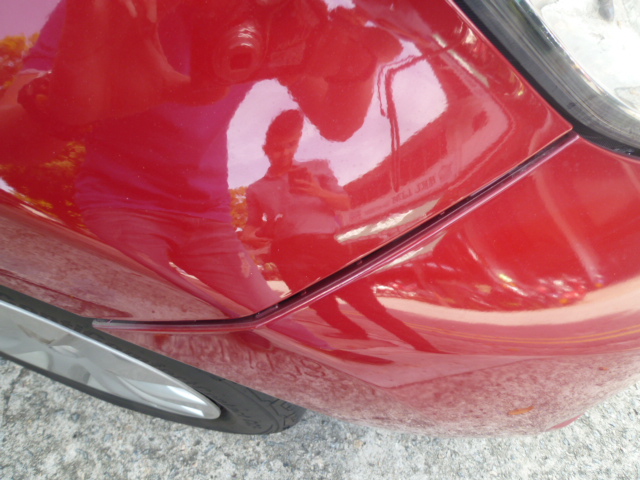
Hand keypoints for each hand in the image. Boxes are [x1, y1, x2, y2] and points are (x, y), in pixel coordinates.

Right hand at [49, 0, 225, 124]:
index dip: (199, 0)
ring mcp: (107, 8)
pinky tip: (135, 16)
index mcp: (151, 18)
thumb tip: (223, 91)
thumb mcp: (165, 88)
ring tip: (154, 19)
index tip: (225, 4)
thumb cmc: (122, 90)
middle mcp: (131, 8)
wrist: (85, 107)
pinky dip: (113, 0)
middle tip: (205, 4)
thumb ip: (194, 89)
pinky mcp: (82, 13)